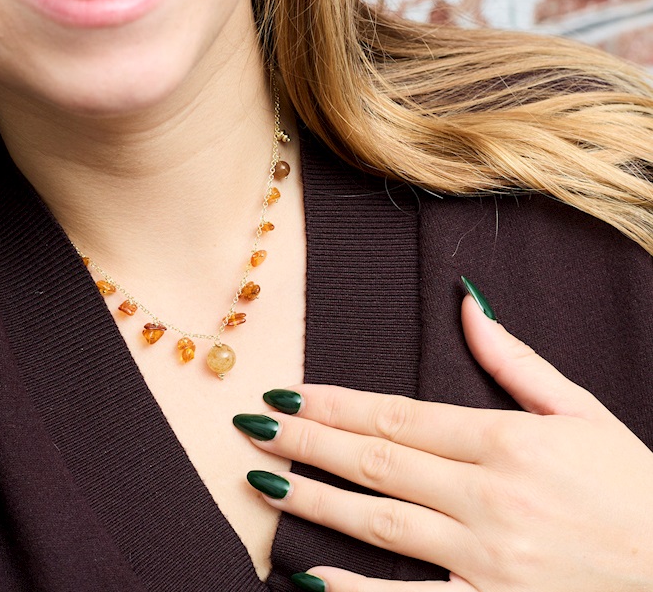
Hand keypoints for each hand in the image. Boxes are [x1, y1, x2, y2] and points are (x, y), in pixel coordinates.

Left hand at [233, 283, 652, 590]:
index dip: (335, 405)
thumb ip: (514, 361)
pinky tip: (310, 578)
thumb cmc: (634, 487)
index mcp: (508, 441)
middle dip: (307, 443)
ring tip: (261, 484)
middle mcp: (490, 498)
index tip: (286, 395)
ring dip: (315, 502)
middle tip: (252, 428)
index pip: (398, 417)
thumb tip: (464, 303)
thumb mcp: (582, 412)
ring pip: (381, 524)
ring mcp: (489, 561)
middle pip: (377, 463)